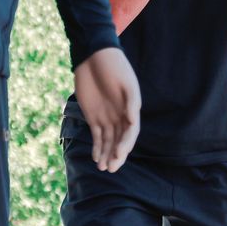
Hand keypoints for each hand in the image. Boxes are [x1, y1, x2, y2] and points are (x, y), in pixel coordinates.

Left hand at [73, 46, 139, 172]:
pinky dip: (97, 148)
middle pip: (120, 140)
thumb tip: (133, 119)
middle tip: (111, 168)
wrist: (94, 57)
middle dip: (116, 155)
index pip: (130, 132)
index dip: (126, 144)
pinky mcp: (93, 117)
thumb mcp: (125, 81)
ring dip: (107, 155)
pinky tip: (96, 158)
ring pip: (108, 141)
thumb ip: (130, 100)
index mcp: (131, 108)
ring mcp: (107, 117)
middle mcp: (120, 115)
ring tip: (103, 168)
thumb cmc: (113, 67)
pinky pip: (97, 136)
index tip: (119, 154)